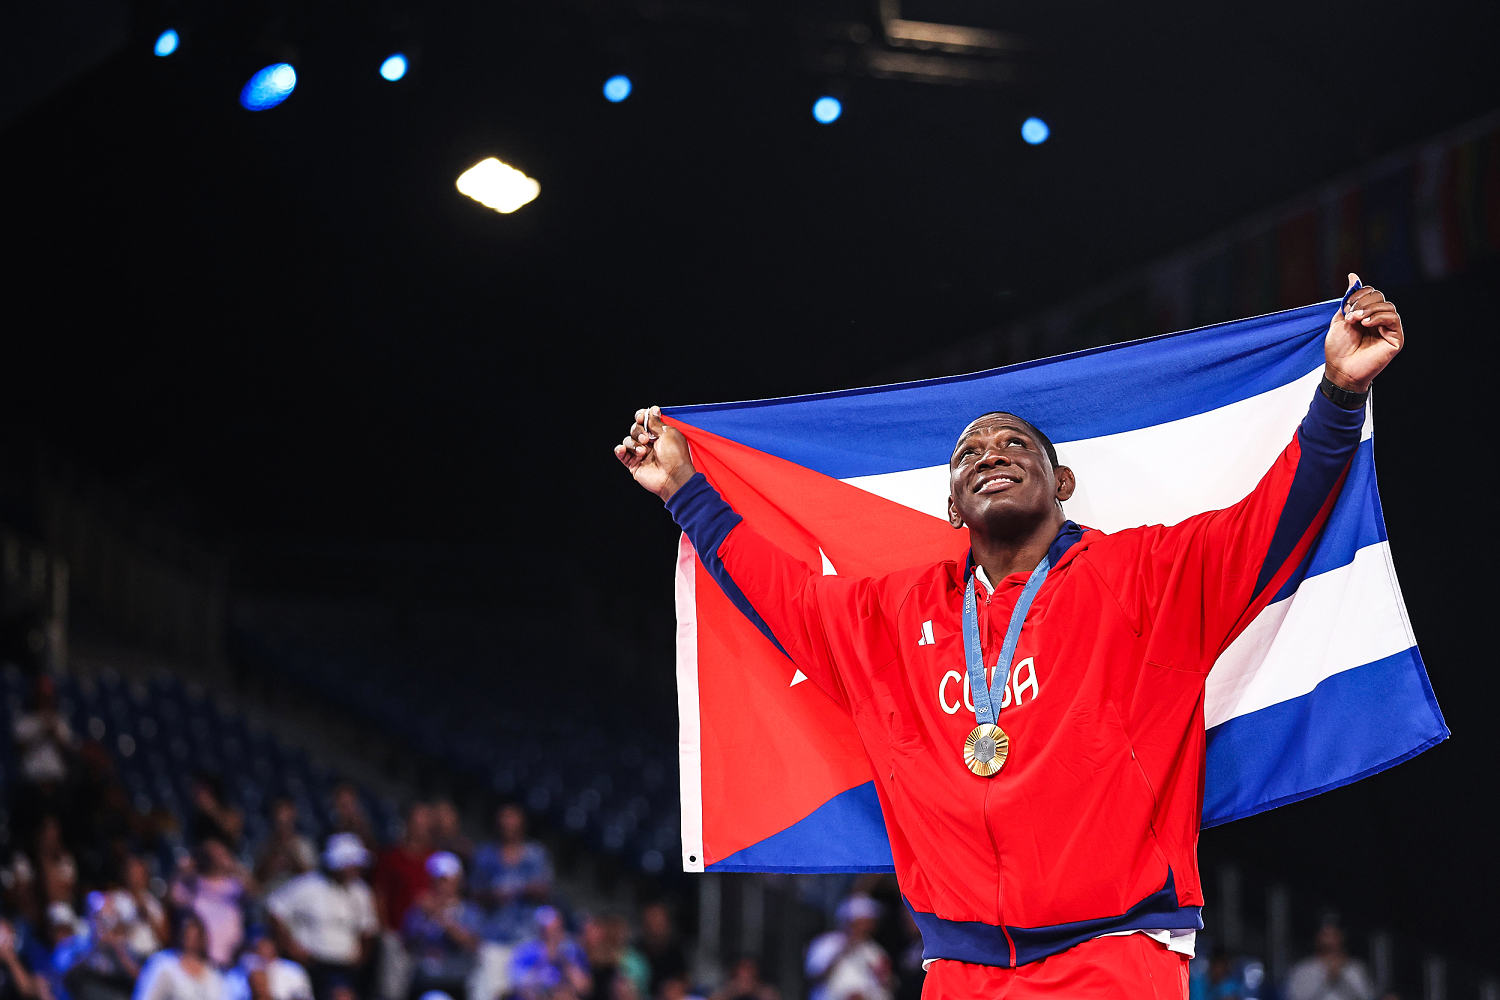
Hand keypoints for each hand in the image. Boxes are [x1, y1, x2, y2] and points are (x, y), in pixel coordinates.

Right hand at [614, 406, 696, 501]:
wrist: (673, 476)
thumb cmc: (675, 455)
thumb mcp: (668, 433)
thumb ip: (656, 422)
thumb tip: (652, 409)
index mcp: (659, 434)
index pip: (645, 420)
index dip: (641, 416)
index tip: (642, 417)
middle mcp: (649, 443)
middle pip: (635, 429)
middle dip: (638, 431)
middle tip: (647, 439)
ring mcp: (641, 454)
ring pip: (628, 440)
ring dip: (634, 444)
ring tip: (643, 452)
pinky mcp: (634, 464)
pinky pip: (621, 453)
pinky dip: (620, 450)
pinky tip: (623, 450)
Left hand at [1325, 273, 1403, 391]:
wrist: (1341, 369)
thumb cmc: (1338, 348)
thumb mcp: (1340, 318)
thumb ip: (1348, 298)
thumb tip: (1353, 275)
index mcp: (1366, 313)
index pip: (1370, 292)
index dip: (1359, 294)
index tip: (1346, 306)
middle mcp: (1379, 319)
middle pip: (1379, 296)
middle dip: (1362, 302)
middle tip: (1350, 316)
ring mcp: (1388, 328)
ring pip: (1387, 306)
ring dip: (1369, 310)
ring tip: (1357, 321)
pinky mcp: (1396, 337)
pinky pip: (1393, 318)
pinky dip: (1379, 317)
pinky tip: (1366, 324)